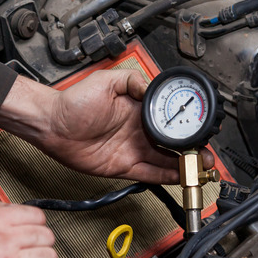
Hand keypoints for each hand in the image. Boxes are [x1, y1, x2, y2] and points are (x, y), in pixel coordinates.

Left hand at [0, 71, 213, 183]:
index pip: (168, 120)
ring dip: (183, 165)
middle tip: (206, 155)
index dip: (185, 126)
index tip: (199, 131)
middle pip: (172, 144)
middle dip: (191, 150)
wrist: (52, 124)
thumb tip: (152, 86)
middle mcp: (138, 131)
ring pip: (164, 160)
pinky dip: (165, 176)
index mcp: (138, 110)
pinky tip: (179, 176)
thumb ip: (132, 81)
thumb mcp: (106, 80)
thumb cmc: (72, 101)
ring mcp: (132, 150)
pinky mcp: (123, 167)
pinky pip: (148, 173)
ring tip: (201, 168)